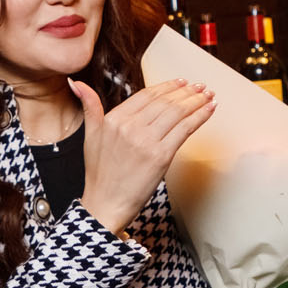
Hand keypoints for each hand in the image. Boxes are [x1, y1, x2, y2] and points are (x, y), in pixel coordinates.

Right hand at [70, 78, 215, 235]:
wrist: (106, 204)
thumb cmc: (100, 175)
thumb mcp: (90, 136)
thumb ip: (90, 107)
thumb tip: (78, 83)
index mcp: (113, 119)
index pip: (146, 95)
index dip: (167, 87)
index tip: (181, 83)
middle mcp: (129, 126)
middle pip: (164, 102)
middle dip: (186, 92)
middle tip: (201, 87)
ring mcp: (145, 141)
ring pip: (177, 112)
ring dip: (196, 101)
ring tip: (208, 95)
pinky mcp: (160, 156)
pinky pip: (185, 129)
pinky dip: (200, 116)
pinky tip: (209, 109)